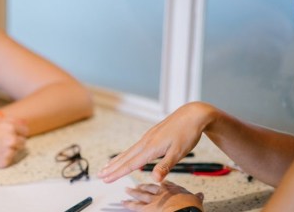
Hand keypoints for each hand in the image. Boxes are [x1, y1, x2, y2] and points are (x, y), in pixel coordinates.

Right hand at [0, 118, 27, 167]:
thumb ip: (10, 121)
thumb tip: (25, 122)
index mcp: (10, 126)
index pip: (25, 130)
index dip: (19, 132)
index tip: (13, 134)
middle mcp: (12, 138)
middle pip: (23, 141)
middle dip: (16, 142)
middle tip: (3, 143)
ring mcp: (9, 151)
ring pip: (17, 151)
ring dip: (10, 150)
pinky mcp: (4, 162)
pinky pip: (10, 159)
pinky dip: (4, 157)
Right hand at [98, 102, 215, 182]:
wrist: (193, 114)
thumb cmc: (188, 133)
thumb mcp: (179, 152)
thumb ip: (165, 166)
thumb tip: (154, 179)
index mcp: (151, 148)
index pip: (131, 164)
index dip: (117, 173)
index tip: (106, 179)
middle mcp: (146, 142)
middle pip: (125, 157)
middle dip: (112, 167)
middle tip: (99, 175)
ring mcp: (148, 137)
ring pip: (129, 151)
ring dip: (117, 160)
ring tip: (106, 167)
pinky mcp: (152, 135)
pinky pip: (135, 147)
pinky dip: (126, 154)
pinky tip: (126, 157)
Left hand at [123, 181, 203, 211]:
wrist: (184, 211)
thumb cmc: (191, 207)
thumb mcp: (196, 200)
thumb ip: (197, 197)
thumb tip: (200, 195)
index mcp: (173, 189)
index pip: (165, 184)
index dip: (160, 184)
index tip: (158, 183)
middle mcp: (161, 192)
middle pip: (150, 187)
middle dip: (143, 186)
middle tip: (137, 185)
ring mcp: (153, 200)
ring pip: (141, 194)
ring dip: (133, 192)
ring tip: (127, 191)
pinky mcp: (147, 208)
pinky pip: (136, 205)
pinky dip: (129, 204)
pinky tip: (123, 202)